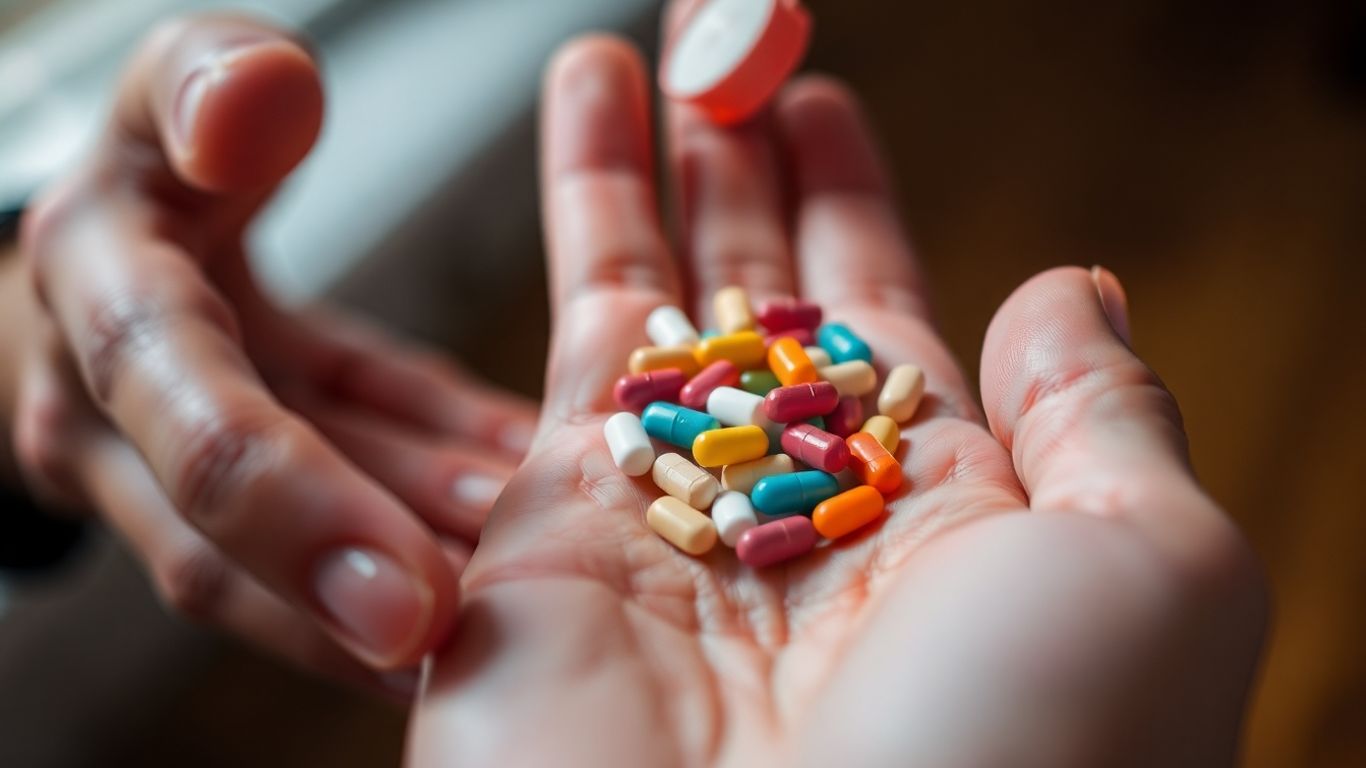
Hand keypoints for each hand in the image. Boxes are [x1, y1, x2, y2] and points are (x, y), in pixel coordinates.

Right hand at [8, 14, 535, 693]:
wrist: (122, 234)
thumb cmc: (161, 150)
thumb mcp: (174, 85)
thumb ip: (211, 81)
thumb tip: (264, 91)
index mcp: (106, 311)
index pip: (192, 426)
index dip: (294, 512)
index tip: (404, 592)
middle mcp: (118, 421)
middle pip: (220, 547)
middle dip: (348, 602)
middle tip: (477, 642)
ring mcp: (178, 470)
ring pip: (293, 553)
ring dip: (405, 573)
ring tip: (531, 595)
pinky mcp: (252, 485)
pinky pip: (350, 502)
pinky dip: (429, 517)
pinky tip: (529, 526)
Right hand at [408, 26, 1266, 767]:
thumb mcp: (1148, 574)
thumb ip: (1101, 416)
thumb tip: (1068, 285)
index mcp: (936, 520)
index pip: (881, 324)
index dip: (852, 206)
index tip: (821, 102)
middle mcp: (793, 518)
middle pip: (755, 300)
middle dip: (736, 174)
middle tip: (720, 52)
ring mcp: (663, 525)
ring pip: (648, 306)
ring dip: (639, 174)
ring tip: (624, 58)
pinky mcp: (546, 536)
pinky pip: (565, 349)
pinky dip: (575, 221)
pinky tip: (582, 121)